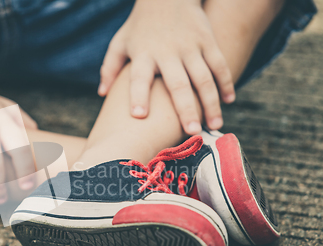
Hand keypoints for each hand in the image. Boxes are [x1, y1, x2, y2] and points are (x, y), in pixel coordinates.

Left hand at [99, 0, 234, 133]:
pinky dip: (226, 83)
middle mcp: (167, 52)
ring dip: (211, 103)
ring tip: (215, 126)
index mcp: (143, 54)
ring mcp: (190, 46)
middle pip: (177, 84)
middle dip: (185, 109)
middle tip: (191, 133)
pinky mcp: (207, 40)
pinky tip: (229, 101)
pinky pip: (219, 64)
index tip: (139, 116)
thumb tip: (102, 94)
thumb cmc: (139, 25)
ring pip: (204, 78)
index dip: (138, 96)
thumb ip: (109, 68)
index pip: (138, 77)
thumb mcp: (120, 42)